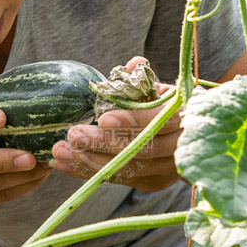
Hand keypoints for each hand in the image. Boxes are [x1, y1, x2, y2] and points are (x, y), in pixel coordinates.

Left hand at [49, 57, 181, 191]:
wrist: (184, 133)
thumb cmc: (164, 103)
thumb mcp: (156, 87)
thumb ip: (142, 79)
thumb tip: (134, 63)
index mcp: (186, 117)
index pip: (161, 121)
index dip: (132, 120)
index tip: (103, 118)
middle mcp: (180, 148)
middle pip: (142, 150)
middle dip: (104, 144)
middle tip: (73, 135)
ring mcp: (167, 170)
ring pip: (128, 169)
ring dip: (90, 161)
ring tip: (60, 151)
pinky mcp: (151, 182)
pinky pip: (118, 179)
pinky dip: (88, 172)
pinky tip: (64, 163)